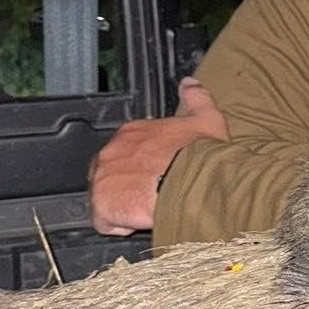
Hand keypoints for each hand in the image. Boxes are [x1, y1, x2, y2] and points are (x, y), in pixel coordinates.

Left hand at [88, 79, 229, 234]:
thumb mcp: (206, 119)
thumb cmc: (201, 154)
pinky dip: (120, 224)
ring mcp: (104, 180)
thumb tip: (190, 83)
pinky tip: (140, 222)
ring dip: (125, 205)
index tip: (159, 174)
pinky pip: (105, 221)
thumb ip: (196, 99)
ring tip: (148, 211)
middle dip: (128, 186)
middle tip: (153, 195)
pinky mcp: (102, 206)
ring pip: (108, 197)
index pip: (128, 151)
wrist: (193, 181)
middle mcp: (112, 152)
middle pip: (113, 174)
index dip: (143, 166)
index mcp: (133, 133)